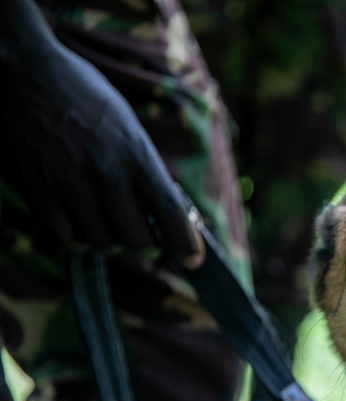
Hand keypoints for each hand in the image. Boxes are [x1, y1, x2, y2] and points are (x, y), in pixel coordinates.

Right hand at [0, 32, 203, 267]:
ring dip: (114, 241)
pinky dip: (79, 237)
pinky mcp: (40, 192)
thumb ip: (149, 172)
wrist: (29, 73)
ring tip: (111, 221)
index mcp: (136, 156)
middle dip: (149, 245)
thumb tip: (172, 215)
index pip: (171, 215)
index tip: (193, 261)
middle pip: (140, 241)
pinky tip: (82, 220)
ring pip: (104, 244)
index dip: (187, 246)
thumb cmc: (89, 98)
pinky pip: (67, 239)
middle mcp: (106, 175)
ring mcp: (71, 186)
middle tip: (146, 234)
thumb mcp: (132, 129)